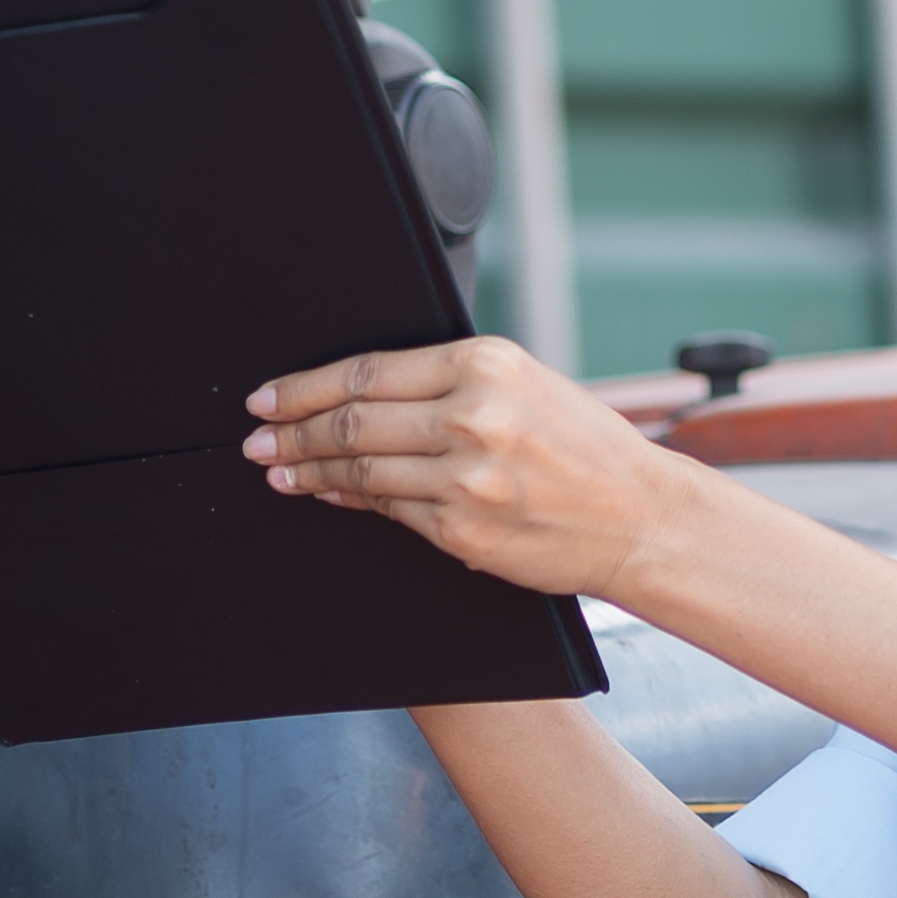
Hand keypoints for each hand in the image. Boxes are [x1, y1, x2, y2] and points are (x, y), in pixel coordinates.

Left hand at [249, 335, 691, 600]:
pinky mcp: (464, 532)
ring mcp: (467, 479)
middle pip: (351, 422)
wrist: (641, 516)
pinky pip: (389, 512)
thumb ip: (451, 382)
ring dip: (308, 471)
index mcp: (485, 365)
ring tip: (279, 471)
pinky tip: (328, 495)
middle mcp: (473, 416)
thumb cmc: (585, 448)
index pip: (366, 372)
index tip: (268, 397)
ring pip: (361, 470)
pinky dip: (350, 501)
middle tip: (255, 440)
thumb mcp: (526, 386)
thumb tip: (361, 393)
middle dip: (290, 432)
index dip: (304, 387)